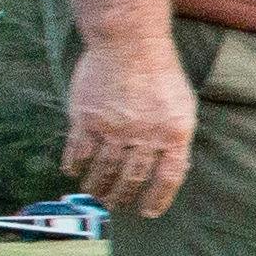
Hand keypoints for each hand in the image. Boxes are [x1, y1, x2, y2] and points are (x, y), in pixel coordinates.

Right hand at [65, 38, 197, 219]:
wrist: (129, 43)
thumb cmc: (160, 73)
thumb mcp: (183, 105)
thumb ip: (177, 137)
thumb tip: (177, 168)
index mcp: (174, 134)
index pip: (168, 178)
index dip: (158, 199)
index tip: (147, 212)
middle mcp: (144, 136)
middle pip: (132, 178)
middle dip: (122, 196)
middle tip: (115, 205)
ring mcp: (114, 128)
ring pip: (103, 169)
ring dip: (98, 186)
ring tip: (95, 194)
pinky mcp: (86, 118)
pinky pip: (78, 150)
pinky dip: (74, 165)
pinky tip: (72, 172)